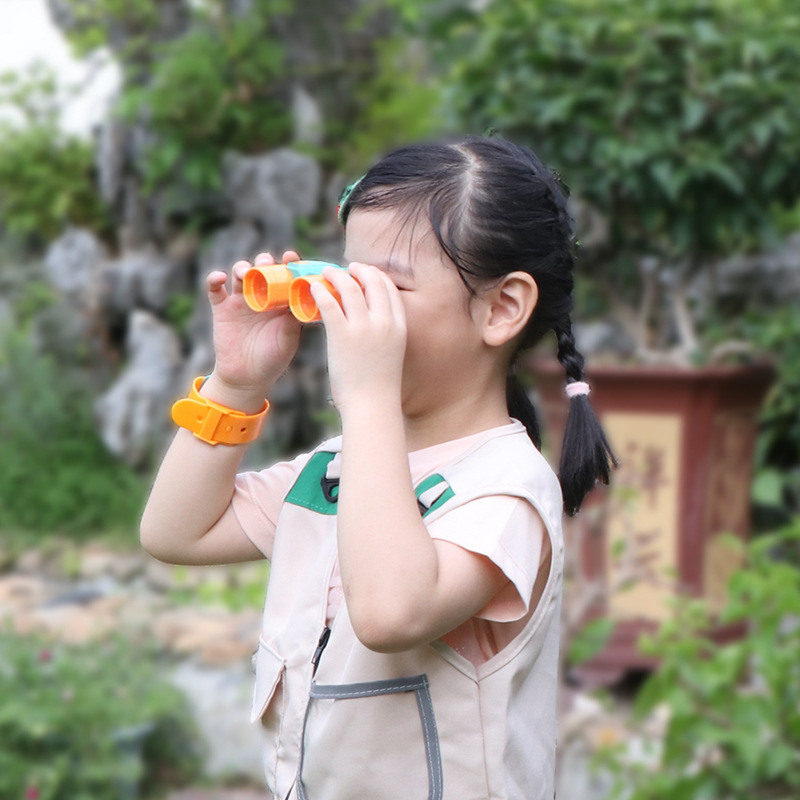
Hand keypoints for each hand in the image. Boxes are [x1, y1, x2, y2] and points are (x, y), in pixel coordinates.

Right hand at [204, 251, 302, 409]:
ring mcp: (241, 301)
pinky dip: (214, 280)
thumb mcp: (288, 340)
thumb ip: (294, 321)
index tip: (292, 257)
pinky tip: (220, 277)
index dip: (289, 264)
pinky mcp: (222, 309)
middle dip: (265, 262)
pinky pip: (215, 290)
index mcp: (281, 301)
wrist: (247, 379)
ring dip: (242, 267)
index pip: (285, 276)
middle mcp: (262, 296)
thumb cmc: (273, 360)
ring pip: (239, 274)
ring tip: (246, 272)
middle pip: (262, 269)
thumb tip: (304, 301)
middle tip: (267, 264)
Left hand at [311, 263, 406, 413]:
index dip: (377, 277)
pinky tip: (313, 287)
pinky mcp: (342, 335)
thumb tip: (374, 331)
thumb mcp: (392, 356)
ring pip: (349, 287)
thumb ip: (386, 338)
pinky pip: (329, 303)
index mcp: (400, 327)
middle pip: (373, 282)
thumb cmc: (379, 388)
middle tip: (347, 268)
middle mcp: (384, 323)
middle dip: (359, 270)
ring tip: (326, 271)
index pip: (391, 291)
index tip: (366, 274)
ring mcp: (363, 328)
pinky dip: (320, 290)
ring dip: (336, 274)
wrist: (372, 406)